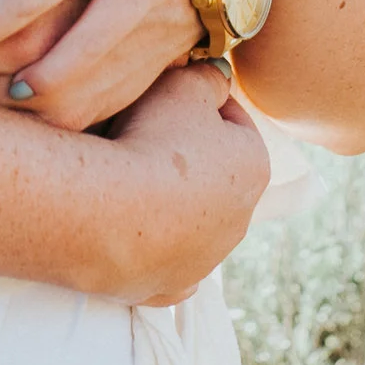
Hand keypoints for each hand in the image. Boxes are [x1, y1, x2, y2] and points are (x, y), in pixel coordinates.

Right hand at [91, 66, 270, 301]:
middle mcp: (241, 220)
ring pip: (194, 224)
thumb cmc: (154, 141)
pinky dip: (154, 252)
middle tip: (144, 135)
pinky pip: (167, 267)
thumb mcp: (183, 85)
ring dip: (171, 205)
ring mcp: (205, 261)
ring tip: (127, 179)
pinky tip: (133, 236)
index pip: (235, 122)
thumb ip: (207, 77)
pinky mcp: (167, 288)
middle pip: (215, 177)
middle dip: (188, 158)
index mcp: (255, 167)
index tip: (171, 95)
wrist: (109, 214)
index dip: (202, 104)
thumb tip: (217, 77)